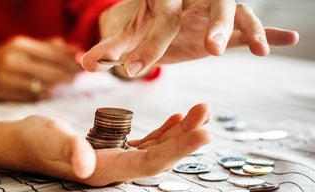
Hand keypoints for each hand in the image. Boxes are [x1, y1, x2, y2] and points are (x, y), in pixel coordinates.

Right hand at [0, 36, 81, 101]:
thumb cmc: (9, 56)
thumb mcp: (27, 46)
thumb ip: (52, 47)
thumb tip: (78, 51)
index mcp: (20, 46)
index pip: (53, 55)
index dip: (71, 62)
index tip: (83, 67)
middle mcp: (12, 61)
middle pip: (50, 72)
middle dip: (67, 76)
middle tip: (77, 78)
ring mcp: (6, 78)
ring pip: (42, 87)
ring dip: (57, 87)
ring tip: (64, 85)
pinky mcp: (3, 93)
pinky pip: (31, 97)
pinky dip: (43, 95)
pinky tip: (48, 92)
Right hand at [12, 103, 210, 185]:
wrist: (22, 142)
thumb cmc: (34, 140)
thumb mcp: (50, 139)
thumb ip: (70, 150)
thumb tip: (85, 165)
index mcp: (104, 170)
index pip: (149, 163)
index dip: (178, 150)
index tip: (203, 134)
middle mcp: (114, 169)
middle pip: (159, 157)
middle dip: (186, 138)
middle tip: (207, 115)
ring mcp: (114, 160)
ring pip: (155, 149)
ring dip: (179, 132)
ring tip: (199, 113)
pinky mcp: (111, 149)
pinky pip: (144, 143)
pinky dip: (162, 132)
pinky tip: (176, 120)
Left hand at [81, 0, 298, 77]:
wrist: (155, 12)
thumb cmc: (138, 24)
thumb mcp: (124, 36)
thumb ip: (108, 49)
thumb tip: (84, 63)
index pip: (160, 19)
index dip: (149, 45)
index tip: (133, 71)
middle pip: (209, 5)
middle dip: (213, 25)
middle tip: (212, 48)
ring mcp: (211, 7)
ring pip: (235, 10)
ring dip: (246, 27)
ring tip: (256, 48)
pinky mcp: (226, 21)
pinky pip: (250, 23)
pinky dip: (266, 31)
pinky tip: (287, 40)